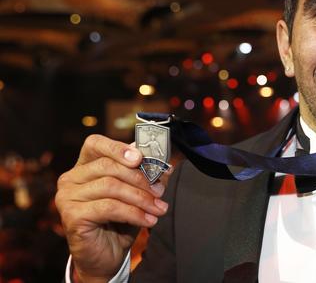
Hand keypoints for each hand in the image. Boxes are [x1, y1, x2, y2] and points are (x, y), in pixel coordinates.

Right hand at [55, 135, 168, 281]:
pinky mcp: (72, 216)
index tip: (140, 157)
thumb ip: (145, 175)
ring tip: (158, 209)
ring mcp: (67, 197)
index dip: (118, 147)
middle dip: (140, 178)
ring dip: (141, 198)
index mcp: (84, 167)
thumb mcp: (136, 194)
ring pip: (111, 186)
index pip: (95, 144)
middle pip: (108, 166)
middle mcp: (71, 179)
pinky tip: (148, 220)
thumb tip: (162, 161)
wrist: (106, 256)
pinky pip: (109, 207)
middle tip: (160, 192)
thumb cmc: (119, 222)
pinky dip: (134, 213)